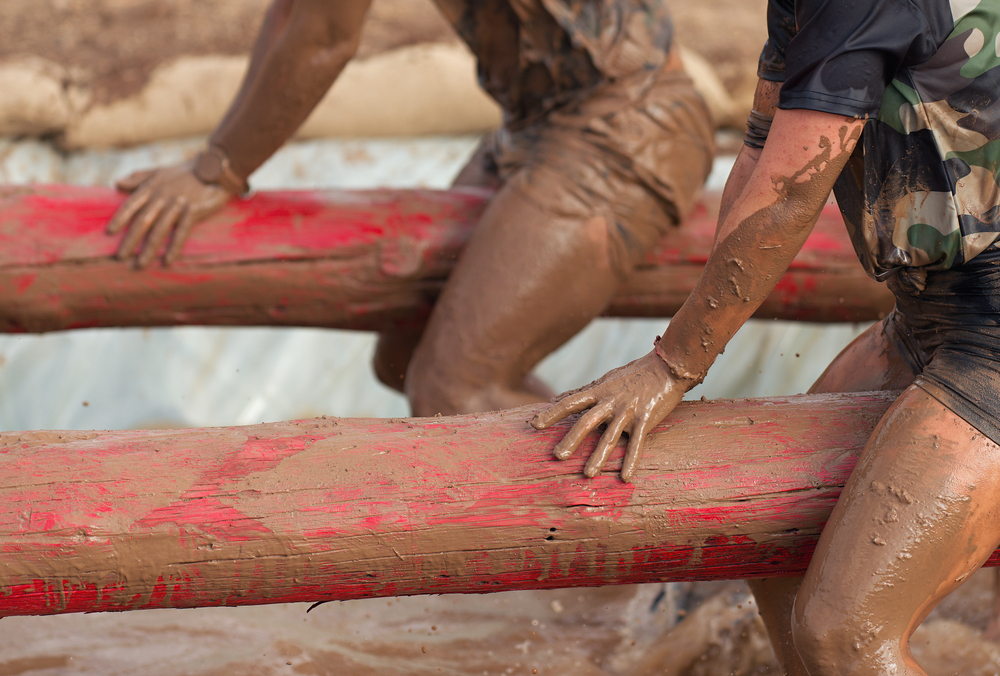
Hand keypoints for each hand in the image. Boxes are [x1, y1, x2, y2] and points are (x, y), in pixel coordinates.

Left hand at [107, 161, 233, 267]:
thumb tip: (116, 183)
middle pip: (142, 221)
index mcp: (152, 187)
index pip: (131, 204)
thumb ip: (139, 178)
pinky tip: (167, 260)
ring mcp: (178, 204)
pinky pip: (181, 232)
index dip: (120, 218)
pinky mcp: (194, 210)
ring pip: (159, 229)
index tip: (109, 232)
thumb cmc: (186, 172)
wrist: (215, 168)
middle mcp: (162, 196)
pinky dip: (174, 247)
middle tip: (119, 257)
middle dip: (130, 240)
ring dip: (148, 248)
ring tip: (140, 264)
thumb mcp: (160, 172)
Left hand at [530, 351, 686, 481]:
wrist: (668, 365)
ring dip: (598, 456)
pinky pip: (637, 443)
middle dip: (572, 439)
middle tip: (557, 456)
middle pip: (586, 421)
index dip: (551, 412)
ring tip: (588, 474)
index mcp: (599, 392)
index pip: (570, 402)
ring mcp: (628, 411)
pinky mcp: (646, 419)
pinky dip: (631, 461)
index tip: (534, 424)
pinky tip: (625, 477)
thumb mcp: (605, 380)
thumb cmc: (635, 373)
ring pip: (610, 436)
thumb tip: (555, 398)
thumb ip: (582, 392)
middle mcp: (610, 402)